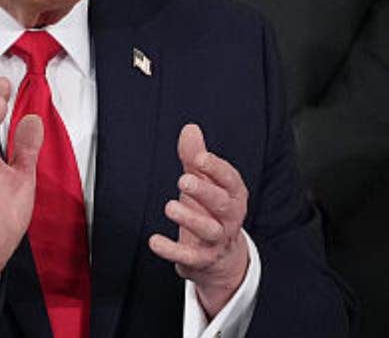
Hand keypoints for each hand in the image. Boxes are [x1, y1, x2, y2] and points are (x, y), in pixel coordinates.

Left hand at [148, 124, 250, 317]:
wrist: (219, 258)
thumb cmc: (210, 211)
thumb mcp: (204, 183)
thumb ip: (195, 158)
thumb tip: (190, 128)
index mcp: (234, 195)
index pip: (230, 180)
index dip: (216, 168)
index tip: (199, 158)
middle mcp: (230, 218)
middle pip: (222, 204)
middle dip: (205, 192)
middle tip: (183, 180)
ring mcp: (218, 240)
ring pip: (209, 230)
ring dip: (191, 219)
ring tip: (170, 207)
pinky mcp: (202, 260)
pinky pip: (190, 256)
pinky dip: (172, 250)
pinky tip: (154, 241)